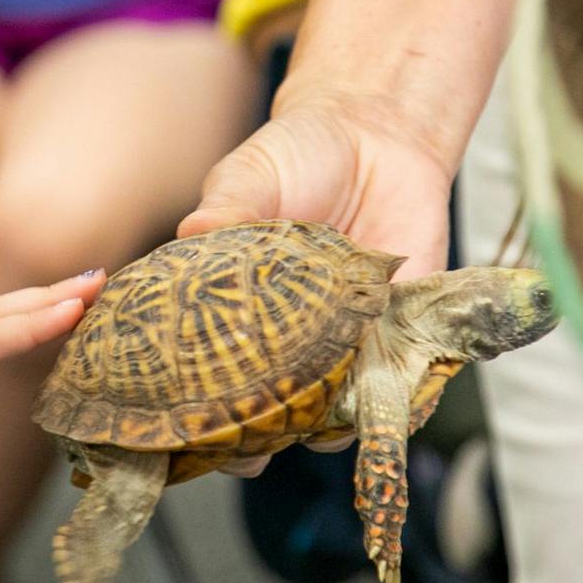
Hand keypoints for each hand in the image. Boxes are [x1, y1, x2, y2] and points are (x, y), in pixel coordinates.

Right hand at [180, 86, 453, 474]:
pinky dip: (396, 406)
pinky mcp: (398, 340)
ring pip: (328, 422)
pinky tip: (385, 397)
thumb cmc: (297, 157)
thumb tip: (194, 230)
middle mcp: (280, 346)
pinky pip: (399, 394)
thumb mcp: (251, 176)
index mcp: (228, 317)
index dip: (190, 414)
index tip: (183, 430)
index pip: (201, 381)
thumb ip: (228, 208)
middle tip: (250, 445)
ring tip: (317, 411)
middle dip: (253, 444)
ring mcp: (339, 349)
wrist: (376, 136)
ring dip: (323, 427)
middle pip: (262, 420)